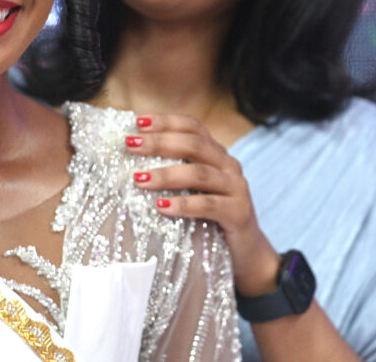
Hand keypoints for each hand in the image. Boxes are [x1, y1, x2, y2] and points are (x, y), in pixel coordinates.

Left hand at [127, 114, 280, 295]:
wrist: (246, 254)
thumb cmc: (209, 220)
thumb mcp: (191, 191)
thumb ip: (172, 175)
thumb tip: (129, 165)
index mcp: (216, 155)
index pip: (192, 127)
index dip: (166, 122)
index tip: (137, 122)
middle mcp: (228, 165)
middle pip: (194, 144)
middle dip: (159, 143)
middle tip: (130, 145)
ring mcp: (237, 188)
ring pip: (200, 174)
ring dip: (166, 175)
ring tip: (139, 179)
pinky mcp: (240, 213)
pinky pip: (209, 205)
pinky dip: (184, 204)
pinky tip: (162, 207)